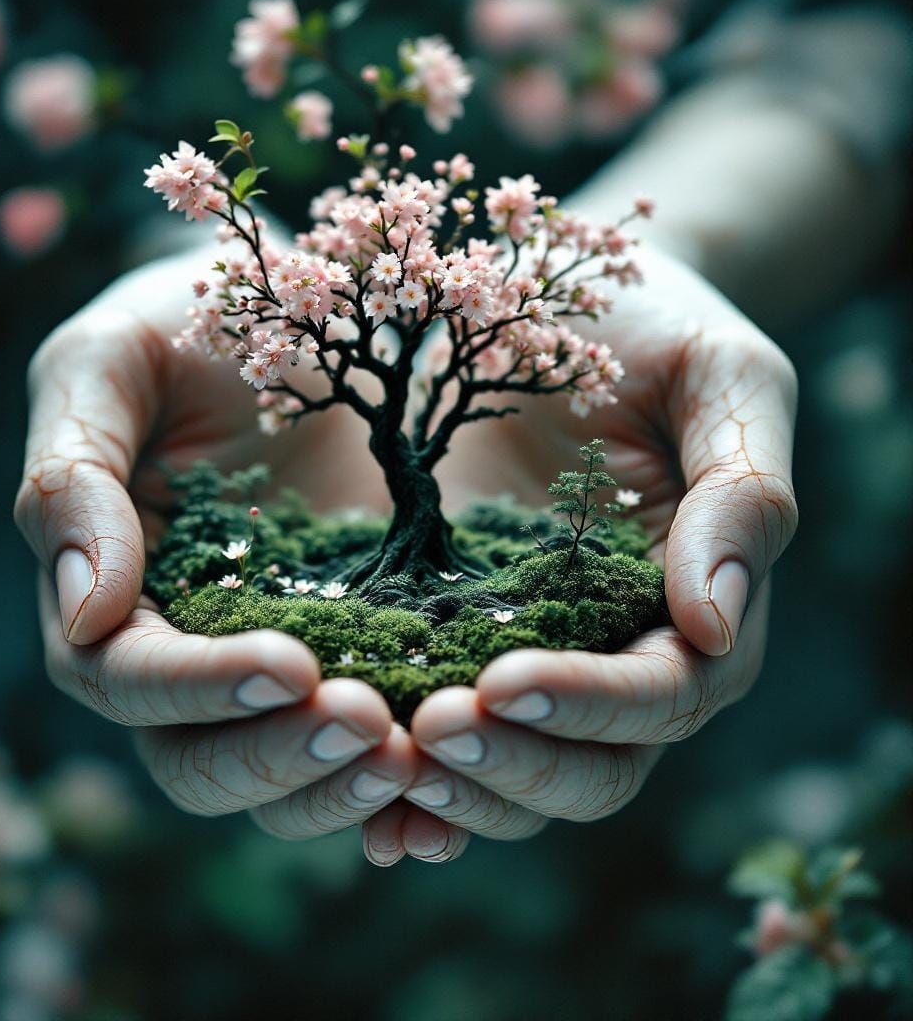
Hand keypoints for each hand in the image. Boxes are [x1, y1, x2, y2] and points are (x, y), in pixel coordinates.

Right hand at [15, 244, 420, 835]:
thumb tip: (85, 612)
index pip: (125, 679)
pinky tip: (453, 782)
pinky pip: (365, 751)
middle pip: (200, 762)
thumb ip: (71, 479)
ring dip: (344, 785)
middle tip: (366, 723)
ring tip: (418, 753)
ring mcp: (277, 662)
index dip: (196, 688)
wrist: (291, 309)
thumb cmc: (184, 328)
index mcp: (114, 596)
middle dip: (277, 755)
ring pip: (283, 780)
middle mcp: (189, 653)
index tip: (286, 665)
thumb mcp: (108, 367)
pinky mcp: (360, 653)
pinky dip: (399, 787)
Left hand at [362, 243, 797, 859]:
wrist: (559, 303)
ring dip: (451, 787)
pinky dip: (399, 781)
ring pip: (511, 777)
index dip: (593, 704)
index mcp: (690, 610)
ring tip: (378, 752)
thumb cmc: (655, 331)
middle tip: (429, 727)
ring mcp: (528, 655)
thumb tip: (715, 626)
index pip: (663, 695)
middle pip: (590, 771)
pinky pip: (431, 729)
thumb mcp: (720, 379)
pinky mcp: (449, 636)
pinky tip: (349, 782)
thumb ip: (741, 492)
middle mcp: (612, 655)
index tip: (507, 682)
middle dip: (516, 765)